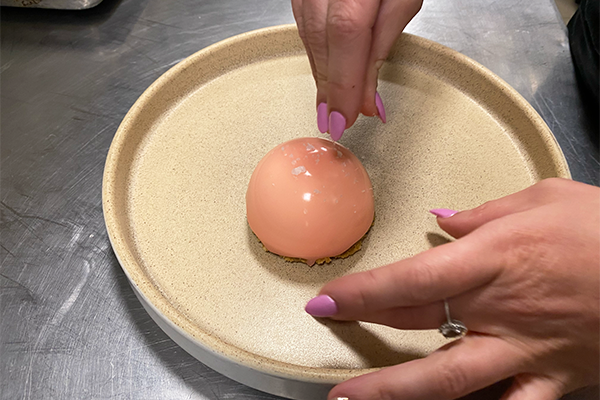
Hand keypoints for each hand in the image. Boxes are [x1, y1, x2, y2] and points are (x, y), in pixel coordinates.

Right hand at [291, 0, 421, 139]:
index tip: (344, 119)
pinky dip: (315, 53)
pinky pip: (304, 26)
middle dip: (330, 90)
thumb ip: (382, 47)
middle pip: (321, 45)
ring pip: (308, 39)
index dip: (343, 86)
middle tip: (335, 122)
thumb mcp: (403, 1)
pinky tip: (323, 72)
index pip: (345, 39)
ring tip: (329, 106)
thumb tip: (365, 98)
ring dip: (321, 75)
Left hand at [305, 178, 599, 398]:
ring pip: (449, 383)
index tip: (324, 299)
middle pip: (416, 328)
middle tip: (325, 346)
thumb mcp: (543, 198)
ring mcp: (524, 351)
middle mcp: (500, 309)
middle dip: (364, 338)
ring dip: (396, 395)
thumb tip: (444, 221)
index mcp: (493, 259)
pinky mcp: (552, 379)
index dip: (360, 293)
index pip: (408, 280)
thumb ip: (484, 214)